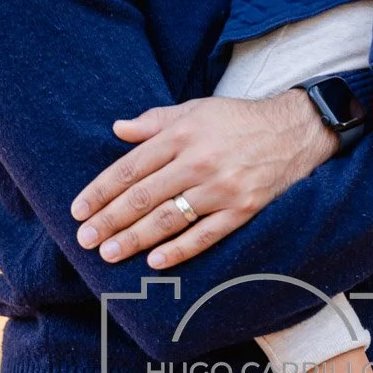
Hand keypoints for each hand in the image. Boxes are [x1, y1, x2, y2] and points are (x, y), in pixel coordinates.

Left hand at [69, 91, 336, 269]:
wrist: (293, 130)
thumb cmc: (236, 120)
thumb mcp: (195, 109)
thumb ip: (155, 121)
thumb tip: (118, 129)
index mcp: (182, 134)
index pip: (130, 167)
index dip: (101, 191)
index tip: (78, 210)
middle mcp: (199, 161)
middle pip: (143, 197)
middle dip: (109, 220)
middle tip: (85, 240)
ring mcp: (221, 188)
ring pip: (168, 219)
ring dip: (134, 239)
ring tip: (108, 254)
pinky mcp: (242, 209)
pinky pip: (204, 235)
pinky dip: (178, 250)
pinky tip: (154, 262)